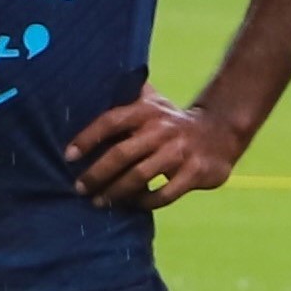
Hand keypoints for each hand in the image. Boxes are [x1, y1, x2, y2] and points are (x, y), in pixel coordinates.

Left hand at [67, 87, 241, 209]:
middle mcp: (161, 130)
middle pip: (121, 154)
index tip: (68, 156)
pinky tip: (132, 205)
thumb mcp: (151, 102)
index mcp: (145, 111)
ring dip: (116, 192)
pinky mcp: (195, 173)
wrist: (221, 130)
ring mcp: (179, 152)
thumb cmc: (172, 120)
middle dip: (96, 173)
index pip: (110, 122)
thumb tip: (85, 85)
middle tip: (79, 188)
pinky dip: (145, 202)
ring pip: (140, 176)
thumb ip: (124, 96)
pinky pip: (165, 194)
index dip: (87, 138)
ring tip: (98, 201)